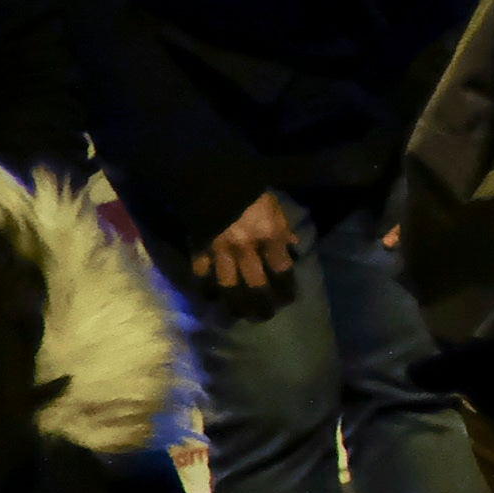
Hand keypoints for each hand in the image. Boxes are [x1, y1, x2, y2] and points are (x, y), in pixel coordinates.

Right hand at [193, 189, 303, 311]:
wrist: (210, 176)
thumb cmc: (247, 188)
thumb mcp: (273, 204)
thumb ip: (283, 227)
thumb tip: (294, 246)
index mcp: (268, 235)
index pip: (282, 270)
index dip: (286, 287)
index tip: (288, 299)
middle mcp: (247, 249)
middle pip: (256, 285)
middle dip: (262, 304)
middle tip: (264, 316)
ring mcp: (221, 251)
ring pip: (229, 286)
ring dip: (235, 303)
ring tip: (238, 315)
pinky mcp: (199, 249)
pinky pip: (202, 273)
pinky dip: (205, 285)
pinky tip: (208, 295)